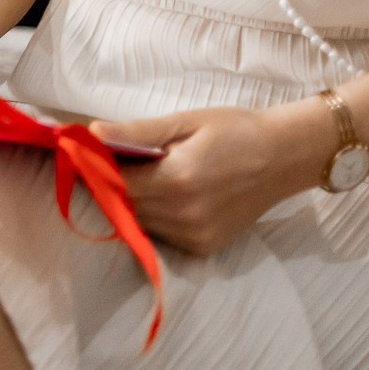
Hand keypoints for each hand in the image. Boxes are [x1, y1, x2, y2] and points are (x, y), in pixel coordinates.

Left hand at [98, 102, 336, 255]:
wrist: (284, 158)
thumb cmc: (234, 130)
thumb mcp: (184, 122)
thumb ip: (136, 133)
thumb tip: (92, 133)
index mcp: (178, 180)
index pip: (115, 184)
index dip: (95, 170)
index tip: (84, 155)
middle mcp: (186, 215)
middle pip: (125, 206)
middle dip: (111, 186)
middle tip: (110, 161)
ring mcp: (197, 237)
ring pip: (142, 223)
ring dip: (133, 203)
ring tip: (143, 175)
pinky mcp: (205, 247)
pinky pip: (163, 234)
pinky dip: (156, 216)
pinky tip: (167, 195)